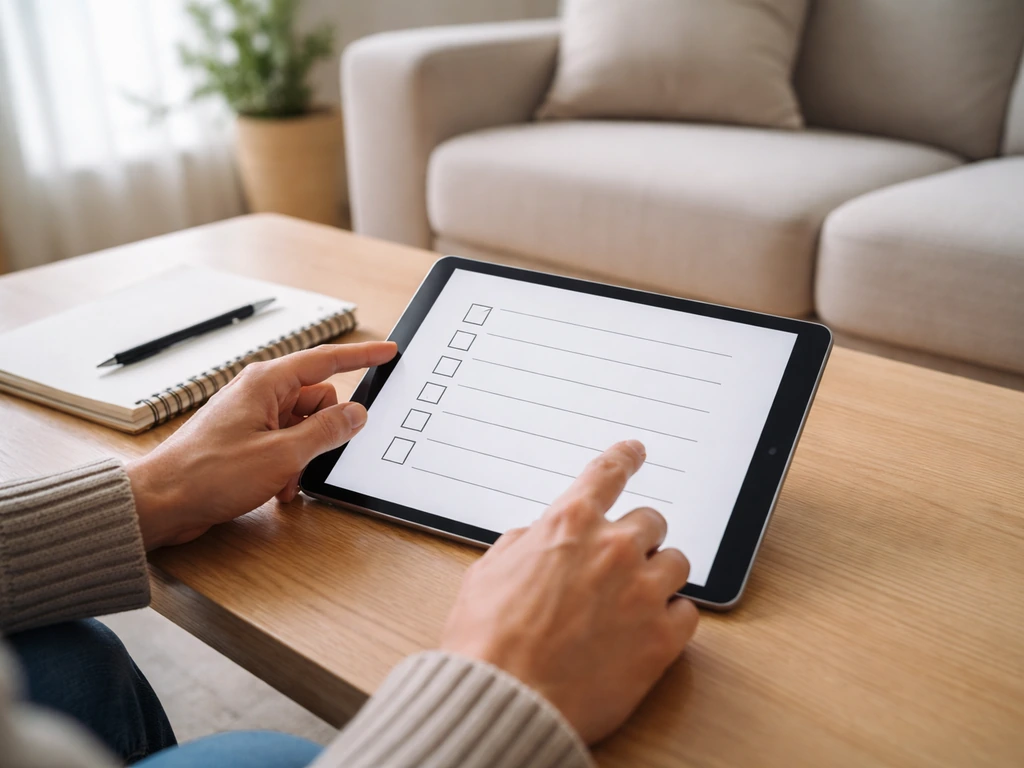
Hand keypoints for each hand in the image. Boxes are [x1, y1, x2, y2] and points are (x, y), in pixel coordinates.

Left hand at [126, 342, 396, 548]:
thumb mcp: (282, 454)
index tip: (388, 352)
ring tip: (286, 478)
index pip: (327, 360)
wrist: (162, 501)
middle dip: (326, 430)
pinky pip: (286, 443)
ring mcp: (252, 416)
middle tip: (318, 454)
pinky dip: (289, 465)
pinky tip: (276, 486)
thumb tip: (355, 415)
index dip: (362, 357)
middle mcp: (260, 394)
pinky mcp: (246, 439)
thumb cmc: (207, 473)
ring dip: (305, 455)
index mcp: (268, 383)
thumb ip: (326, 431)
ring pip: (304, 426)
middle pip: (319, 399)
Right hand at [440, 440, 698, 743]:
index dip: (624, 457)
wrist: (507, 702)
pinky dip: (671, 618)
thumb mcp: (486, 574)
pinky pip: (688, 612)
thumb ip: (521, 546)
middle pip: (651, 521)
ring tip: (633, 601)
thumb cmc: (487, 643)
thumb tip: (535, 541)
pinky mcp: (662, 638)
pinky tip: (647, 631)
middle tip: (618, 565)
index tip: (634, 451)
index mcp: (568, 526)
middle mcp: (612, 549)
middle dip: (636, 538)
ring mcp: (642, 592)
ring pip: (676, 562)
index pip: (606, 474)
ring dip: (657, 575)